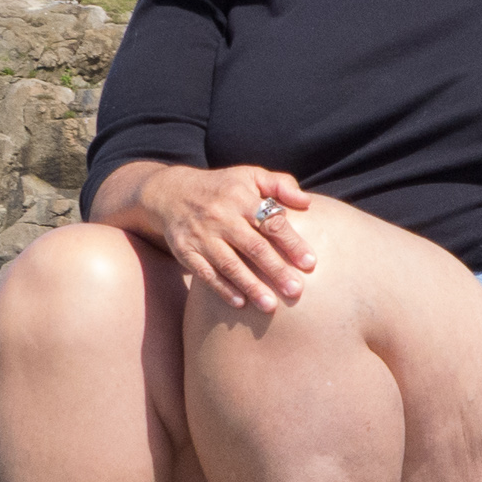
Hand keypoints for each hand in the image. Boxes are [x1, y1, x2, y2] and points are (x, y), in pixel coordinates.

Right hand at [135, 165, 317, 311]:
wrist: (171, 194)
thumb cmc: (224, 188)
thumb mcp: (251, 176)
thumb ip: (281, 185)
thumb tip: (307, 202)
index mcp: (241, 198)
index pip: (271, 222)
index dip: (291, 243)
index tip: (310, 263)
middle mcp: (221, 217)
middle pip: (253, 247)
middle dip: (276, 270)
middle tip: (296, 291)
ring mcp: (201, 236)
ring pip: (230, 265)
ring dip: (251, 286)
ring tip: (271, 306)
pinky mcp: (185, 251)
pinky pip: (206, 274)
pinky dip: (222, 289)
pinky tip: (240, 303)